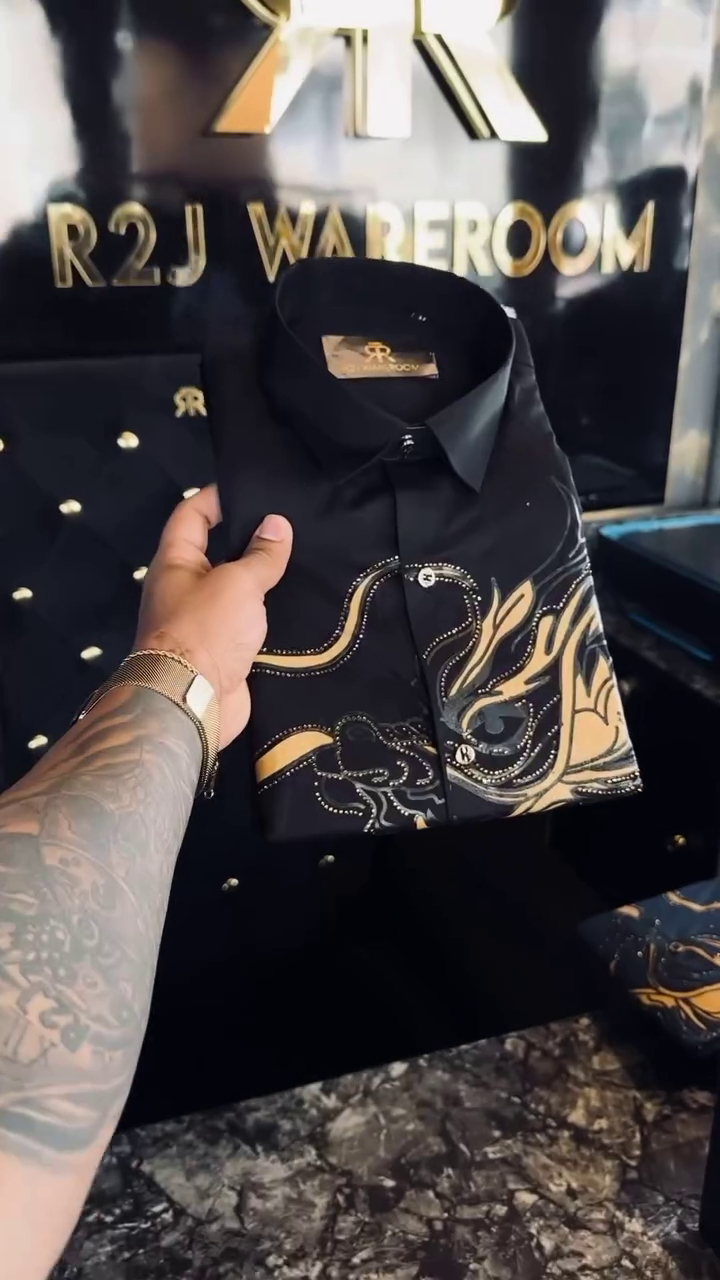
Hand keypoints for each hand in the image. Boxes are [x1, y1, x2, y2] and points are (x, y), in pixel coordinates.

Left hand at [136, 486, 292, 747]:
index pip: (190, 515)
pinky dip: (269, 617)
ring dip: (263, 583)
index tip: (249, 488)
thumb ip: (261, 555)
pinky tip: (299, 608)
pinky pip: (249, 626)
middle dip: (249, 541)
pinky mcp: (224, 653)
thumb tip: (276, 524)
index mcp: (176, 563)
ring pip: (237, 593)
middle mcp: (185, 590)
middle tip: (290, 527)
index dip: (215, 498)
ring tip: (303, 563)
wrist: (191, 702)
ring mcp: (204, 623)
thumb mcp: (237, 583)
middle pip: (217, 554)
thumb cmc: (205, 630)